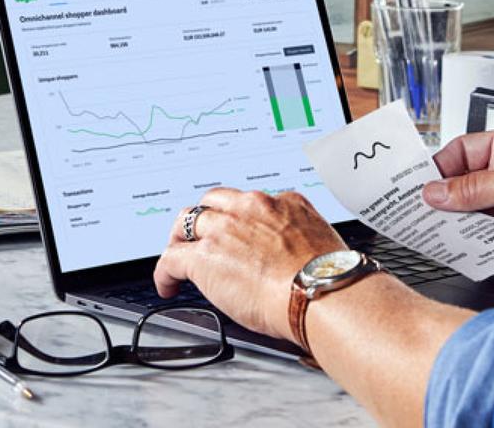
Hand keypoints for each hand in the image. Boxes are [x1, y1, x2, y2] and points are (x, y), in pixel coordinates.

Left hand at [152, 188, 347, 341]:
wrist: (319, 292)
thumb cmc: (328, 278)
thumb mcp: (321, 243)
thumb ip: (300, 240)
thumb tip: (294, 259)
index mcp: (285, 203)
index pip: (251, 203)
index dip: (238, 219)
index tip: (237, 233)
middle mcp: (252, 208)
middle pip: (214, 202)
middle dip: (205, 219)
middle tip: (200, 238)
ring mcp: (226, 229)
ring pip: (188, 221)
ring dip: (181, 238)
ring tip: (178, 256)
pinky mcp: (204, 255)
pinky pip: (171, 258)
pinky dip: (165, 272)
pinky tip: (168, 285)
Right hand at [423, 128, 493, 269]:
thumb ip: (475, 188)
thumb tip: (437, 191)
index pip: (463, 151)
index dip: (439, 167)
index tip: (416, 184)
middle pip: (463, 185)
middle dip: (443, 199)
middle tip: (416, 211)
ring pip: (472, 214)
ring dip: (456, 224)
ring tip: (432, 232)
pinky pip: (486, 238)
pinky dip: (472, 244)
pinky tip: (459, 248)